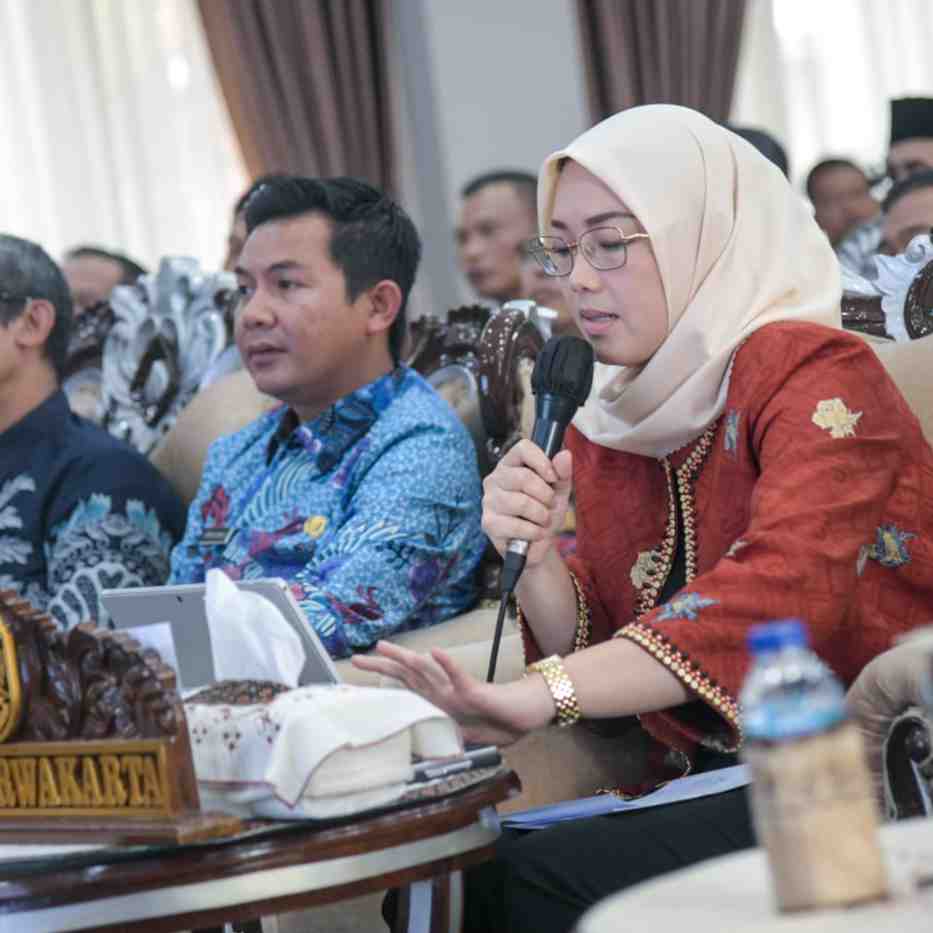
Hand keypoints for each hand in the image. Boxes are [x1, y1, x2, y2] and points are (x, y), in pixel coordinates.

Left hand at [351, 641, 551, 746]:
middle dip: (382, 666)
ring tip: (382, 645)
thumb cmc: (507, 719)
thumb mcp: (475, 736)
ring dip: (404, 658)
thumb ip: (456, 736)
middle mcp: (445, 693)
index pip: (408, 687)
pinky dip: (445, 664)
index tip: (366, 674)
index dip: (387, 678)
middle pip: (408, 675)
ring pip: (426, 671)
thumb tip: (437, 747)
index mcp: (442, 702)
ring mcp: (458, 690)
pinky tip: (432, 651)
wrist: (532, 712)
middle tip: (356, 657)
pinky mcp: (475, 691)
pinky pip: (458, 676)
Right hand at [481, 440, 572, 566]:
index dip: (542, 461)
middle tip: (549, 505)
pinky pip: (517, 525)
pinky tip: (534, 533)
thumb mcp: (559, 492)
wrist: (538, 545)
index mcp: (511, 465)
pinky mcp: (489, 523)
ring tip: (542, 521)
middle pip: (523, 477)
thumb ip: (562, 473)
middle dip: (545, 495)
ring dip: (541, 515)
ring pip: (521, 503)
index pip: (522, 448)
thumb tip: (565, 454)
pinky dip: (534, 532)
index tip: (553, 477)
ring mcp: (489, 501)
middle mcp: (495, 479)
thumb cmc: (545, 513)